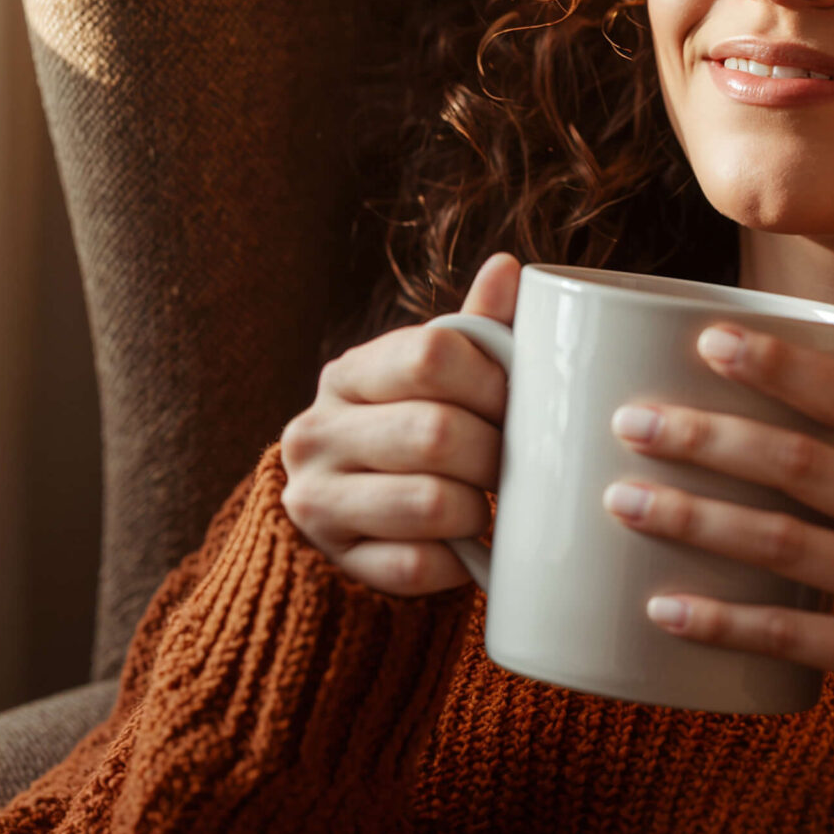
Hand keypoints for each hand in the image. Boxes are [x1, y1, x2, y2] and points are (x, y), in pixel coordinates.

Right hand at [278, 252, 519, 595]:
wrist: (348, 521)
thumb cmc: (411, 434)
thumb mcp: (437, 381)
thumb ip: (474, 332)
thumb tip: (507, 267)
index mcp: (348, 374)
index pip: (432, 355)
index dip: (495, 381)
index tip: (518, 404)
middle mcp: (315, 432)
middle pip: (437, 433)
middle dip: (496, 454)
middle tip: (512, 465)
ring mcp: (316, 501)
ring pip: (432, 503)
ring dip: (480, 510)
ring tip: (486, 505)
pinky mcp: (334, 562)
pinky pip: (418, 566)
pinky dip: (457, 561)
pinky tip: (461, 548)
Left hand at [601, 323, 833, 709]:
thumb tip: (741, 394)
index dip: (781, 365)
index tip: (709, 340)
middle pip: (804, 465)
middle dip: (709, 438)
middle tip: (633, 422)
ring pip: (784, 543)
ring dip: (694, 518)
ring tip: (622, 500)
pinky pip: (788, 634)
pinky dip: (719, 621)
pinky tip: (661, 605)